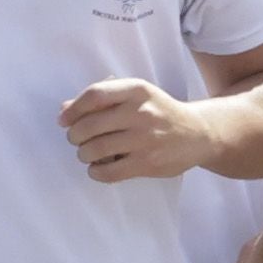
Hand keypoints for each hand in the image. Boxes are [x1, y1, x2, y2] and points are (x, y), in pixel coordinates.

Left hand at [60, 76, 212, 181]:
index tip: (64, 120)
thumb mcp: (136, 96)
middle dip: (75, 135)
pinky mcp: (148, 163)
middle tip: (77, 139)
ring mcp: (145, 139)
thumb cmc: (159, 112)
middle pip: (89, 125)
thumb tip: (65, 109)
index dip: (73, 109)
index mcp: (137, 90)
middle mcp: (141, 112)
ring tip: (88, 153)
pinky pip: (109, 172)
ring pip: (95, 150)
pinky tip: (98, 168)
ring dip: (84, 154)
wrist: (198, 133)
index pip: (94, 95)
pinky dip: (95, 172)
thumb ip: (102, 99)